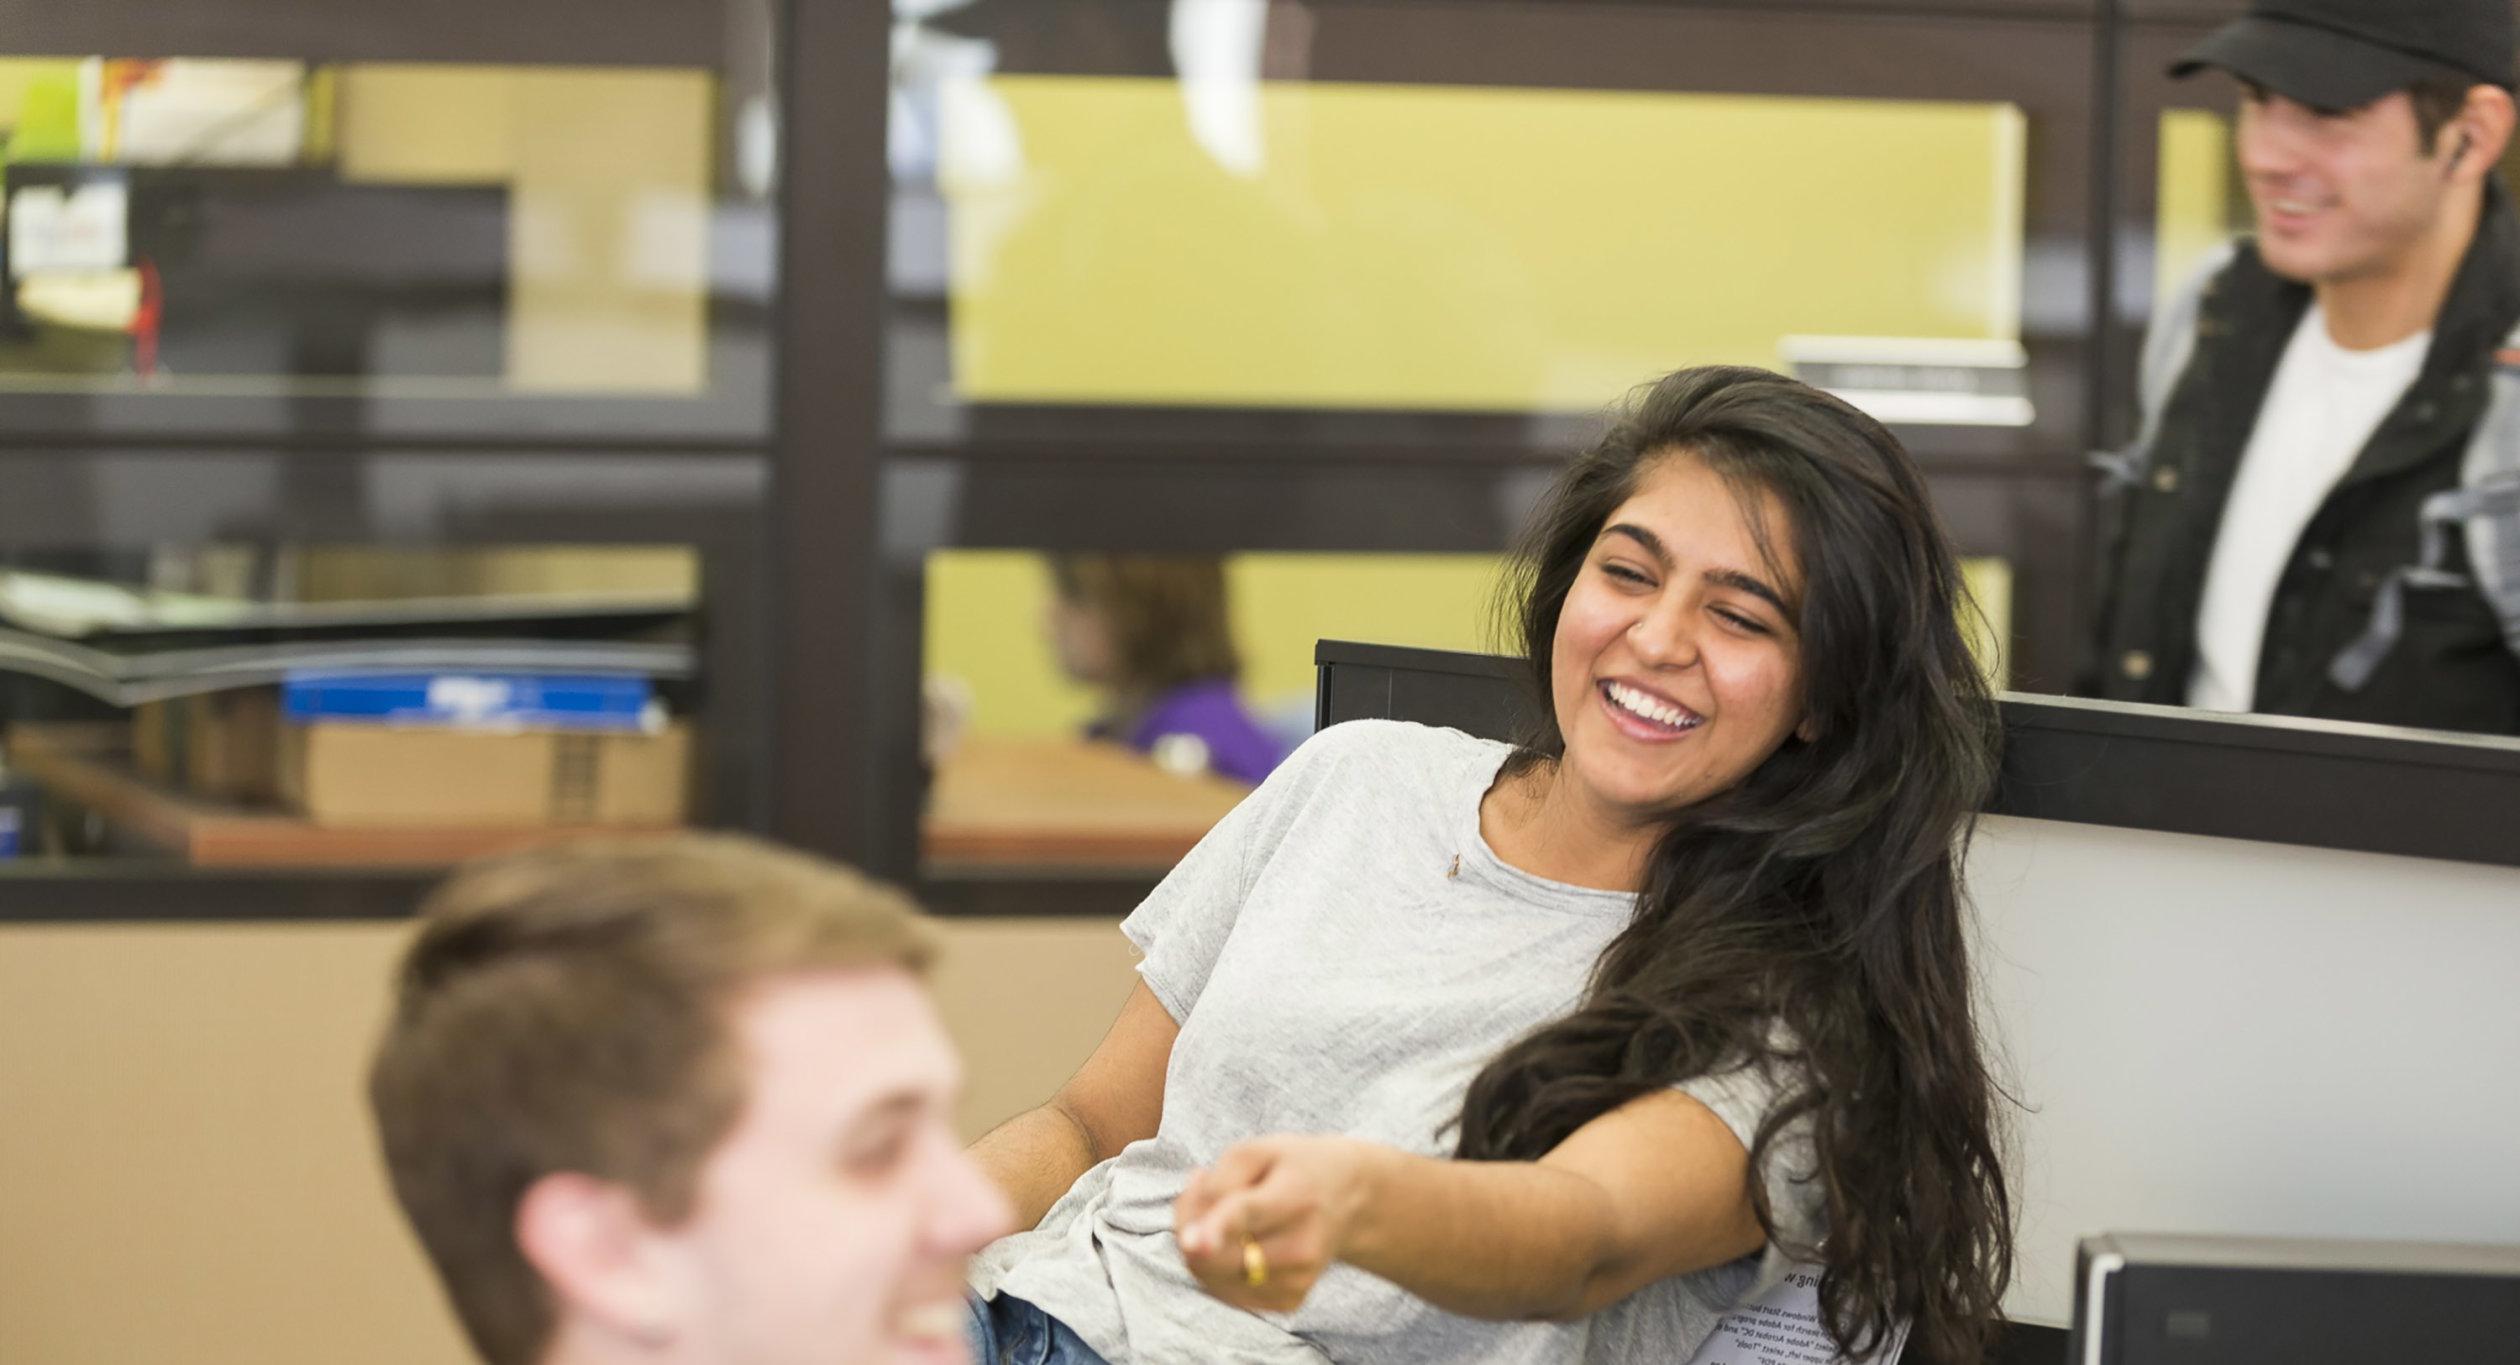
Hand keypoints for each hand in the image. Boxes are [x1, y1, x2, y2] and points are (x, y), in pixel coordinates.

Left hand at [1173, 1135, 1382, 1313]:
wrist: (1349, 1198)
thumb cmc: (1294, 1168)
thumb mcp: (1259, 1150)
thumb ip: (1218, 1183)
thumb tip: (1190, 1236)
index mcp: (1296, 1195)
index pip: (1249, 1215)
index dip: (1217, 1229)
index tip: (1190, 1242)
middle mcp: (1301, 1246)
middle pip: (1218, 1254)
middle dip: (1188, 1226)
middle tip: (1200, 1187)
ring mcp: (1297, 1280)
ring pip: (1211, 1276)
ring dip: (1198, 1246)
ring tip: (1221, 1211)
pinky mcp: (1289, 1301)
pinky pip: (1223, 1291)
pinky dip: (1214, 1266)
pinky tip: (1233, 1238)